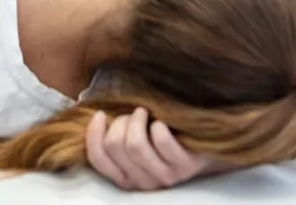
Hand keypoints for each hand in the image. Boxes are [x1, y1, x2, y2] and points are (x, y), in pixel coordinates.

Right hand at [85, 108, 210, 190]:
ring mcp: (164, 177)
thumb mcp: (134, 141)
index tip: (100, 114)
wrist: (201, 148)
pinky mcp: (185, 167)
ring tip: (145, 114)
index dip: (94, 133)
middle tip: (133, 115)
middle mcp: (142, 182)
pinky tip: (162, 123)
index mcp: (125, 178)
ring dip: (137, 120)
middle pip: (115, 145)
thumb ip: (115, 137)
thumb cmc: (162, 139)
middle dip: (120, 122)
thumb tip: (95, 118)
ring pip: (135, 145)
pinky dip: (159, 126)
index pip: (98, 159)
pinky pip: (162, 141)